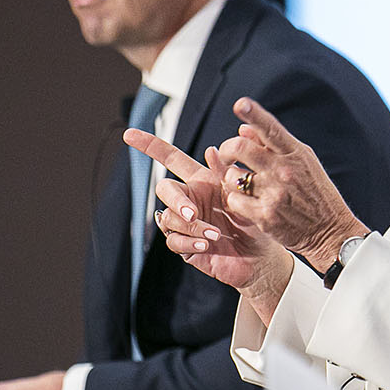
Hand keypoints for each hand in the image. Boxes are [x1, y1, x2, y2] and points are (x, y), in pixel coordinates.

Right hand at [126, 132, 294, 302]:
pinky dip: (189, 243)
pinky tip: (206, 245)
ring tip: (216, 235)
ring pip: (168, 218)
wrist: (260, 255)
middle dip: (176, 200)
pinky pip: (173, 241)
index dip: (150, 145)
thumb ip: (228, 173)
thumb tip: (211, 150)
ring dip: (192, 227)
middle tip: (193, 213)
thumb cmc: (254, 220)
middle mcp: (188, 198)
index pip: (171, 158)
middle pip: (163, 188)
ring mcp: (184, 222)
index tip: (129, 134)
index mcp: (200, 180)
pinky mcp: (184, 245)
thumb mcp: (245, 194)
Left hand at [216, 98, 368, 271]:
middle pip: (240, 147)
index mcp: (295, 153)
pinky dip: (235, 200)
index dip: (254, 113)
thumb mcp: (303, 163)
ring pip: (232, 175)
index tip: (240, 104)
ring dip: (231, 178)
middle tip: (227, 156)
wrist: (330, 230)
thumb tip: (243, 129)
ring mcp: (274, 193)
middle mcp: (284, 170)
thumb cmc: (315, 193)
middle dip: (226, 150)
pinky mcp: (265, 215)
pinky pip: (233, 199)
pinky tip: (246, 203)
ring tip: (243, 185)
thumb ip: (273, 145)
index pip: (271, 128)